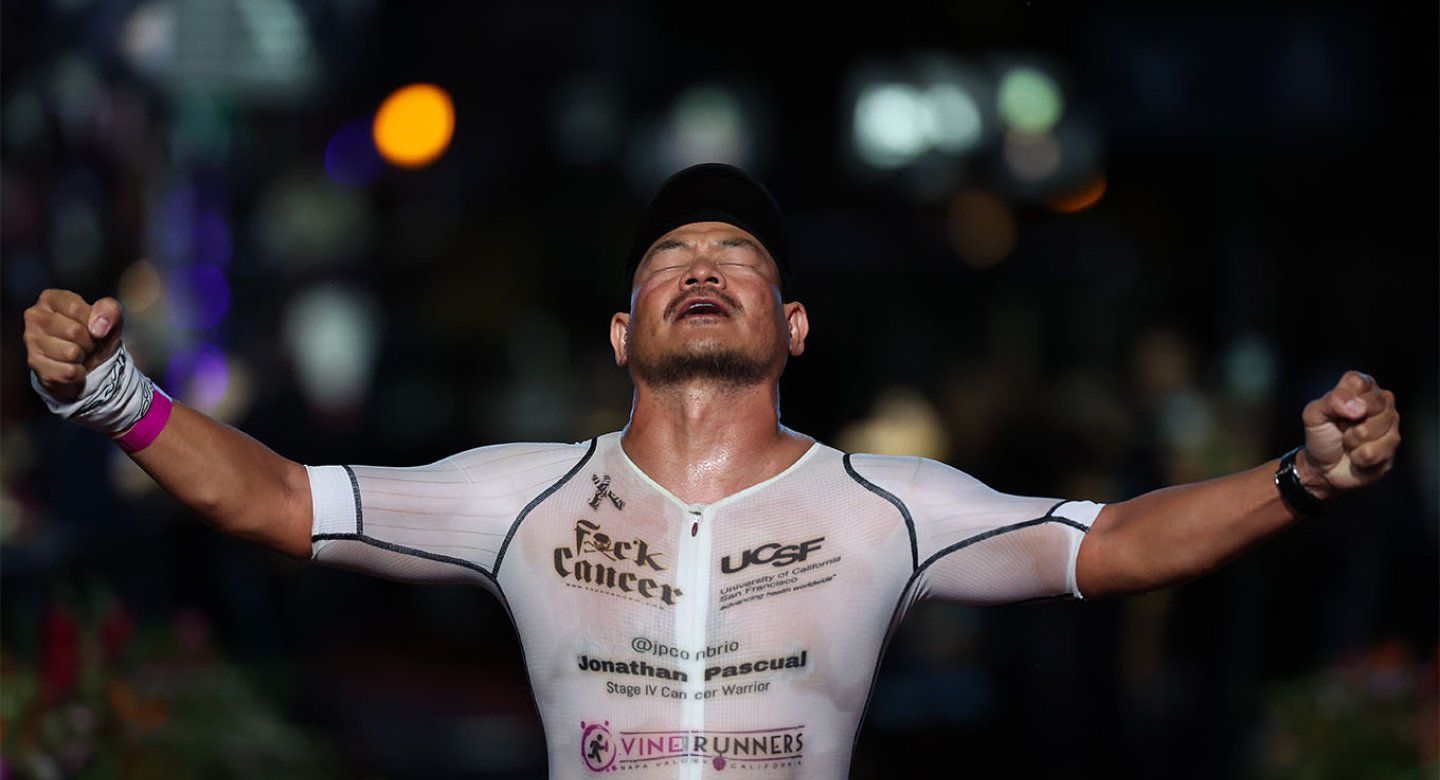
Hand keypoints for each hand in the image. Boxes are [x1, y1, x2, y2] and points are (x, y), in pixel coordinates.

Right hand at [22, 289, 124, 402]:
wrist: (91, 364)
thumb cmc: (96, 335)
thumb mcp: (111, 317)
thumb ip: (109, 310)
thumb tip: (98, 328)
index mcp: (51, 298)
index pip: (75, 309)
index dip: (93, 322)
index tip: (92, 326)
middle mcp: (35, 316)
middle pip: (73, 331)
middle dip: (88, 341)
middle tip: (86, 343)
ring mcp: (31, 340)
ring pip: (70, 353)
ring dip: (82, 357)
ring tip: (78, 353)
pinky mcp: (34, 364)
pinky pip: (68, 372)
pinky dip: (78, 373)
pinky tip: (72, 366)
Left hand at [1297, 370, 1399, 498]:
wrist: (1323, 466)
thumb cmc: (1322, 435)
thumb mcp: (1314, 414)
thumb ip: (1331, 401)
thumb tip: (1358, 407)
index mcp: (1363, 387)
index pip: (1358, 382)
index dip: (1342, 400)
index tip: (1335, 411)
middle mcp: (1383, 402)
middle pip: (1371, 406)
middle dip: (1347, 423)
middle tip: (1342, 428)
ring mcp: (1392, 424)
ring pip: (1370, 430)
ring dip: (1351, 441)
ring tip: (1349, 442)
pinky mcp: (1393, 447)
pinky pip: (1372, 452)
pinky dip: (1357, 457)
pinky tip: (1357, 455)